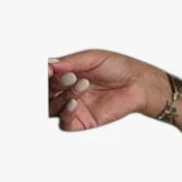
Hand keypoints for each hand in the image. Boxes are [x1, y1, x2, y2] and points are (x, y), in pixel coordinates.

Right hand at [46, 49, 168, 129]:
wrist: (139, 83)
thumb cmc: (118, 67)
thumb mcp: (91, 58)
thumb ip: (69, 62)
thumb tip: (47, 65)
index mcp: (65, 75)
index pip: (44, 78)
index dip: (43, 75)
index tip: (47, 70)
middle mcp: (66, 92)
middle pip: (45, 93)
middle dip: (54, 84)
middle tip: (69, 76)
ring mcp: (74, 107)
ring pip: (51, 108)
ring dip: (63, 95)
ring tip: (82, 84)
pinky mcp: (83, 121)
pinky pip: (64, 123)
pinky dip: (65, 113)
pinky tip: (74, 103)